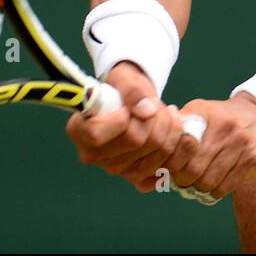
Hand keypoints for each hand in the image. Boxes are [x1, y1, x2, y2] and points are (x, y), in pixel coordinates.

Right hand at [65, 61, 188, 192]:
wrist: (134, 102)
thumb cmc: (122, 88)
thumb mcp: (124, 78)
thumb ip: (132, 90)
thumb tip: (146, 111)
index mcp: (79, 131)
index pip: (97, 134)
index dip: (119, 119)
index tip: (125, 108)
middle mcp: (93, 155)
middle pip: (136, 140)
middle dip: (154, 116)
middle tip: (155, 103)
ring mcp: (116, 169)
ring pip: (158, 150)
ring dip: (169, 126)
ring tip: (164, 112)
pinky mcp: (137, 177)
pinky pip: (167, 165)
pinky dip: (177, 144)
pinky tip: (172, 130)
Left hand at [160, 93, 255, 201]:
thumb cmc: (221, 120)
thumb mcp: (200, 113)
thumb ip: (178, 129)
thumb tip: (153, 158)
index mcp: (204, 111)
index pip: (179, 144)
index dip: (170, 163)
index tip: (167, 169)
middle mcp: (224, 125)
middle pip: (193, 168)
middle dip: (183, 180)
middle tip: (181, 182)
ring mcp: (242, 142)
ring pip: (209, 180)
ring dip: (199, 188)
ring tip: (196, 185)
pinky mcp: (255, 158)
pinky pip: (226, 187)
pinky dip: (215, 192)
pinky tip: (213, 186)